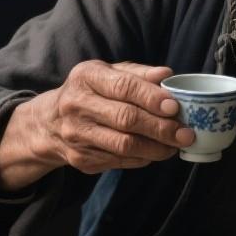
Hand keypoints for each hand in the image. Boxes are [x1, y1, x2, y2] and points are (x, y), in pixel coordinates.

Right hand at [0, 60, 194, 191]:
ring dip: (156, 148)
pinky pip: (120, 161)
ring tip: (176, 145)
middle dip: (161, 128)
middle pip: (126, 119)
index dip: (151, 98)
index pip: (123, 87)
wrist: (49, 123)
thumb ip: (138, 74)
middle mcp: (76, 105)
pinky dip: (143, 158)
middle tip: (186, 133)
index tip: (175, 107)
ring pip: (124, 145)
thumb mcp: (107, 73)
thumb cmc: (90, 92)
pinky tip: (156, 152)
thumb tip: (167, 75)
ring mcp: (76, 135)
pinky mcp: (81, 159)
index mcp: (85, 77)